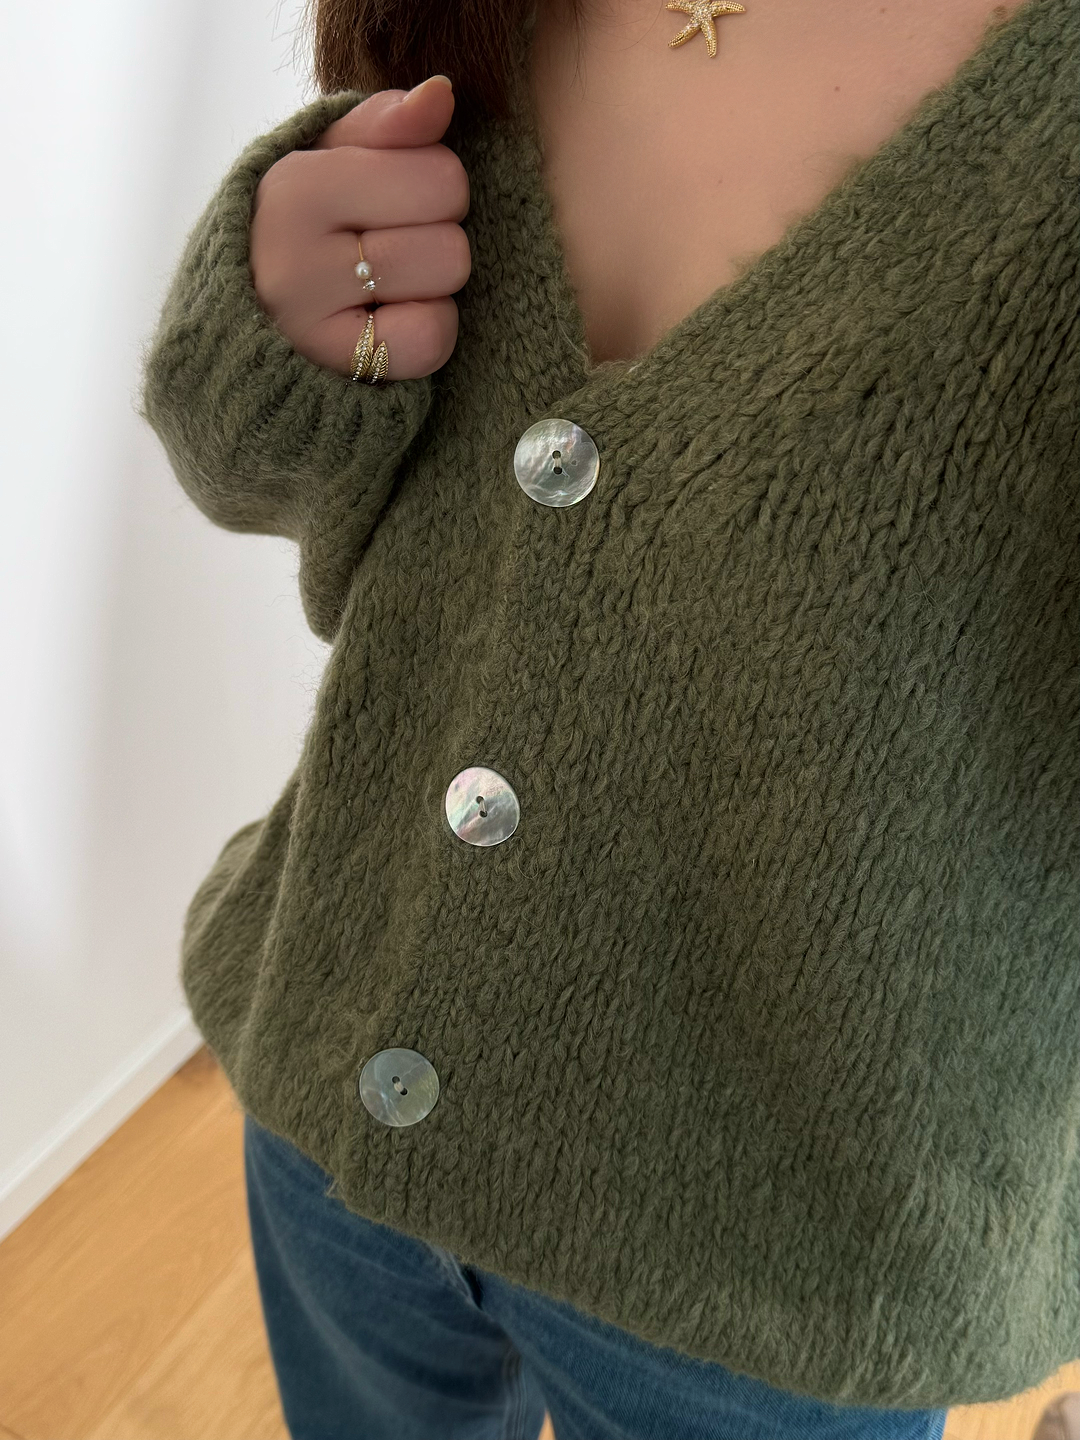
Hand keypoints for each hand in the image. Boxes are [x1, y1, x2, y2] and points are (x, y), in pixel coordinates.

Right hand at [250, 76, 469, 379]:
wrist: (246, 330)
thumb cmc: (306, 233)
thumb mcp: (330, 162)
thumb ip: (385, 125)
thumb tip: (440, 94)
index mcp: (294, 184)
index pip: (442, 173)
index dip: (435, 190)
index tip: (394, 207)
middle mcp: (292, 251)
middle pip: (451, 230)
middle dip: (435, 238)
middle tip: (390, 251)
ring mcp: (310, 317)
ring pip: (444, 279)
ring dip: (432, 287)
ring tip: (386, 288)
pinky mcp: (335, 366)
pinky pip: (431, 338)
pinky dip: (427, 334)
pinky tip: (391, 327)